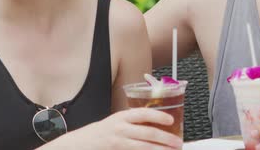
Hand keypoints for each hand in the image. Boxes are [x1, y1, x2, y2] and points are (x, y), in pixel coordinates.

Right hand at [43, 108, 182, 149]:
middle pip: (147, 133)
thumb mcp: (116, 122)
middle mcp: (120, 128)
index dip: (159, 116)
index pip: (143, 113)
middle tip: (177, 142)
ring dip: (160, 149)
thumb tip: (156, 123)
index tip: (171, 120)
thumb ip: (133, 122)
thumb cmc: (102, 133)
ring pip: (144, 147)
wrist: (82, 144)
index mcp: (121, 116)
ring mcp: (118, 142)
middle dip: (165, 138)